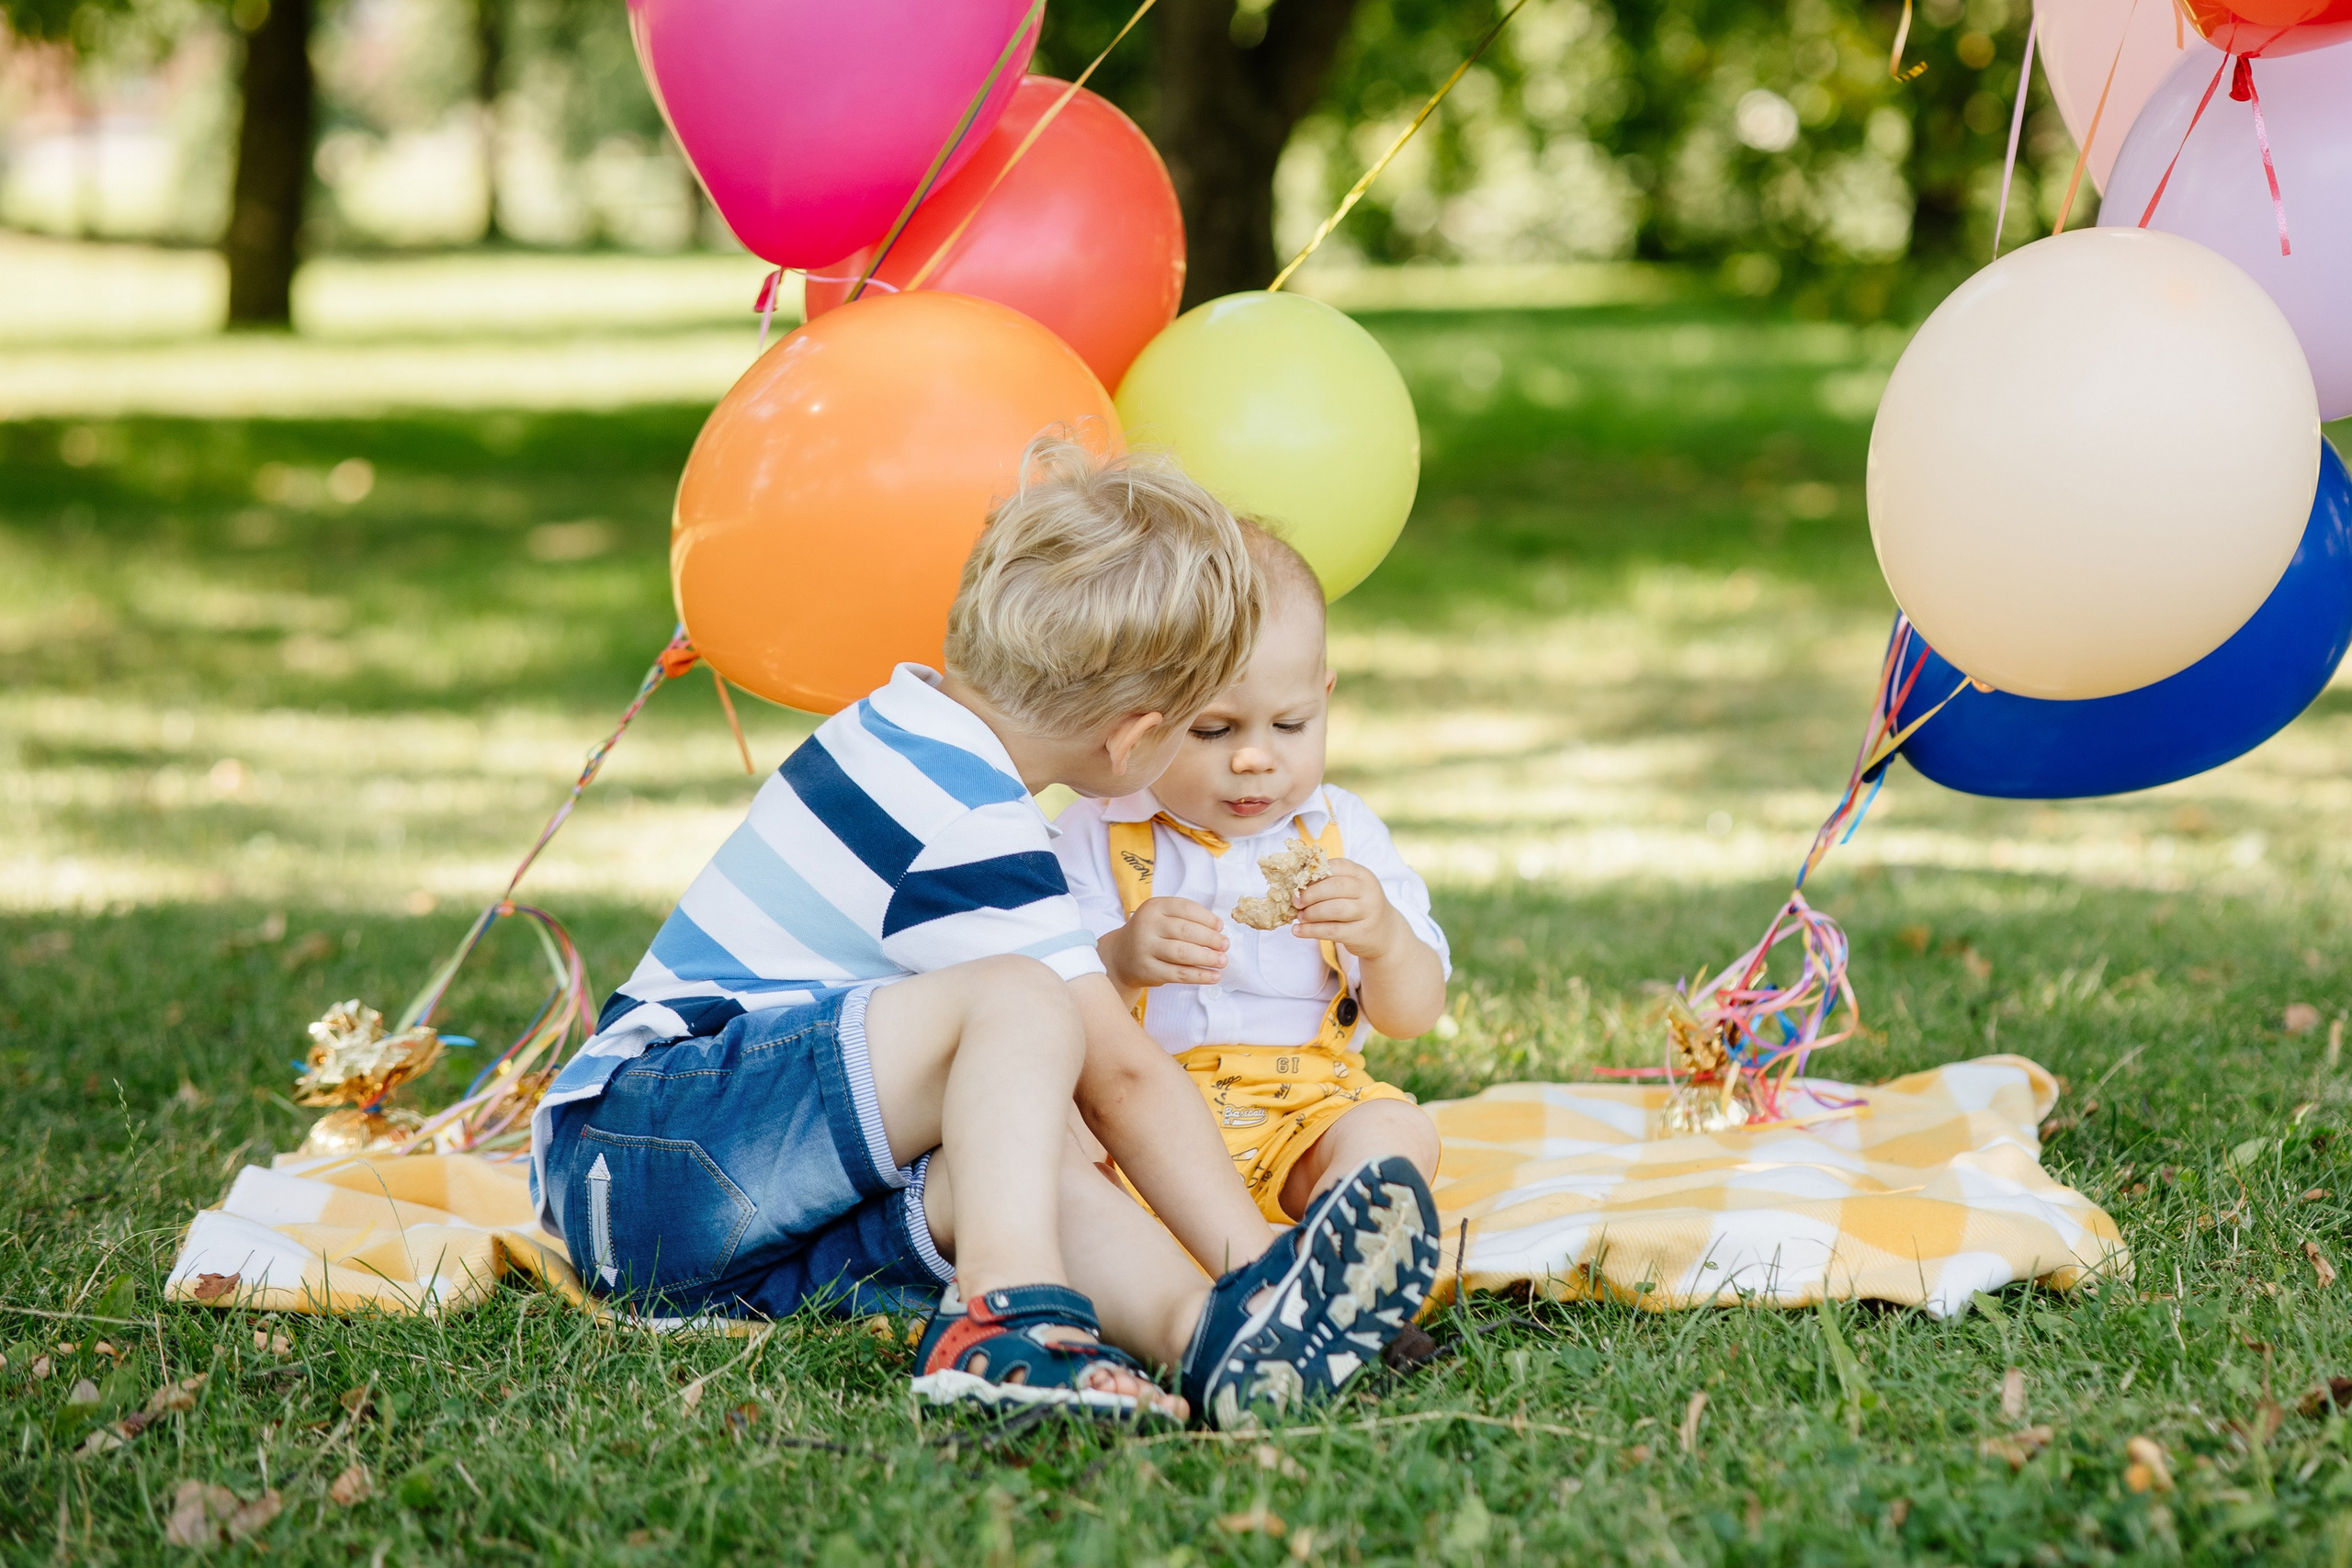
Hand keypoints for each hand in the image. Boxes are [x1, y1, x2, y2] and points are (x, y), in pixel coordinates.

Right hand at [1100, 897, 1227, 989]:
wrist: (1121, 955)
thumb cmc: (1152, 934)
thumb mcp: (1162, 917)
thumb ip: (1186, 919)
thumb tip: (1219, 932)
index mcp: (1154, 907)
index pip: (1186, 908)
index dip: (1207, 918)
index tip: (1220, 927)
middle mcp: (1147, 925)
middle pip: (1186, 931)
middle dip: (1210, 939)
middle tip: (1225, 945)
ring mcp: (1145, 948)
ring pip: (1183, 953)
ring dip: (1207, 958)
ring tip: (1223, 960)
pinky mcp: (1148, 970)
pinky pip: (1178, 974)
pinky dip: (1199, 976)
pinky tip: (1214, 976)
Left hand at [1292, 858, 1404, 959]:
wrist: (1385, 933)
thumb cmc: (1360, 907)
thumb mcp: (1352, 889)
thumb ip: (1330, 882)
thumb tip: (1296, 884)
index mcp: (1363, 875)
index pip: (1337, 866)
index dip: (1314, 873)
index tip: (1299, 882)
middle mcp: (1369, 891)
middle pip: (1335, 887)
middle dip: (1310, 894)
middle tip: (1296, 901)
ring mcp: (1368, 913)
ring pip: (1334, 910)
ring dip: (1311, 913)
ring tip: (1300, 916)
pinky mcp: (1361, 934)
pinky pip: (1332, 931)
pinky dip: (1311, 930)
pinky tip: (1298, 931)